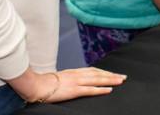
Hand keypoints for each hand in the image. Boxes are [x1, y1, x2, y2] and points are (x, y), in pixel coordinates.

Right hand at [9, 67, 126, 102]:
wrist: (36, 85)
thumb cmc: (44, 83)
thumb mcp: (59, 78)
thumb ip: (68, 78)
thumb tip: (72, 82)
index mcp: (74, 72)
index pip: (93, 70)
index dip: (104, 71)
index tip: (113, 73)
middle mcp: (77, 74)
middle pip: (98, 73)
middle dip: (112, 75)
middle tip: (123, 76)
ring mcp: (77, 82)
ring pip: (98, 79)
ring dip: (110, 80)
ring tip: (120, 81)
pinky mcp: (74, 90)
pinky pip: (91, 90)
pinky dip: (101, 89)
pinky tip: (109, 90)